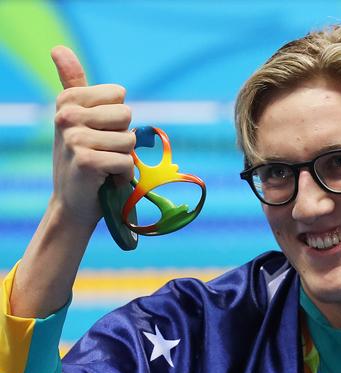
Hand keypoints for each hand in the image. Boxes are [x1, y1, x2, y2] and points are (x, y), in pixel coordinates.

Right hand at [51, 46, 135, 227]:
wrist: (74, 203)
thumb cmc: (83, 158)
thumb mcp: (78, 117)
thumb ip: (73, 82)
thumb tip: (58, 47)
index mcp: (67, 100)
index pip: (119, 95)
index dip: (117, 118)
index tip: (99, 132)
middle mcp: (66, 116)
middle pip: (126, 115)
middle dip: (122, 138)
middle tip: (103, 152)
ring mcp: (75, 138)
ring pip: (128, 140)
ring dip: (123, 158)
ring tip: (104, 166)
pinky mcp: (87, 161)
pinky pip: (127, 161)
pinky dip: (123, 175)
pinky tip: (105, 180)